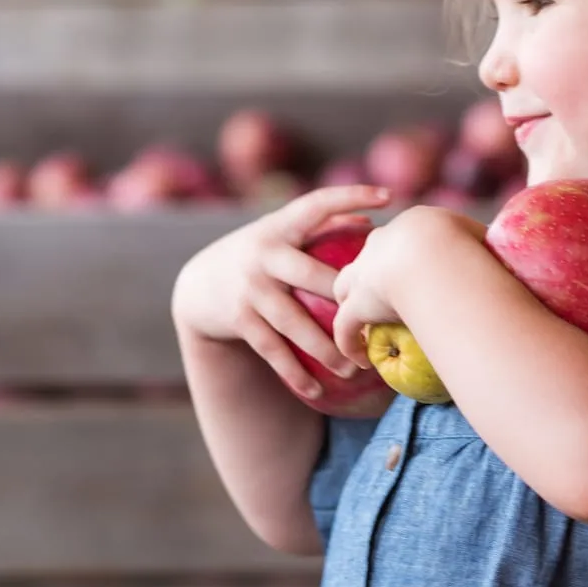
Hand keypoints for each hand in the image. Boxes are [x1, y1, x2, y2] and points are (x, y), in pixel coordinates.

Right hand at [171, 184, 388, 402]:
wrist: (199, 285)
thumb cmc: (260, 257)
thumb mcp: (281, 235)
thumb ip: (322, 226)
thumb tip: (370, 223)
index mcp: (281, 227)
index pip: (318, 204)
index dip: (351, 195)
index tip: (388, 196)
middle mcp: (264, 255)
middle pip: (313, 276)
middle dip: (345, 299)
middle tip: (377, 319)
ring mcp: (250, 289)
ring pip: (294, 323)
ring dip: (326, 349)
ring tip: (354, 369)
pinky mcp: (240, 319)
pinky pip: (273, 351)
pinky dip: (295, 373)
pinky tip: (317, 391)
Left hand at [332, 205, 487, 368]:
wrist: (438, 259)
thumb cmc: (469, 249)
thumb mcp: (483, 240)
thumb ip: (485, 248)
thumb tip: (500, 257)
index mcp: (411, 227)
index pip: (401, 241)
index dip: (403, 259)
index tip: (413, 278)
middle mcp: (380, 245)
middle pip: (367, 260)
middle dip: (370, 278)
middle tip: (382, 299)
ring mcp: (364, 274)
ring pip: (345, 288)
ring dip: (350, 304)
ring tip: (364, 327)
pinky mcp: (358, 303)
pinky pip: (345, 327)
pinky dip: (348, 343)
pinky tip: (359, 360)